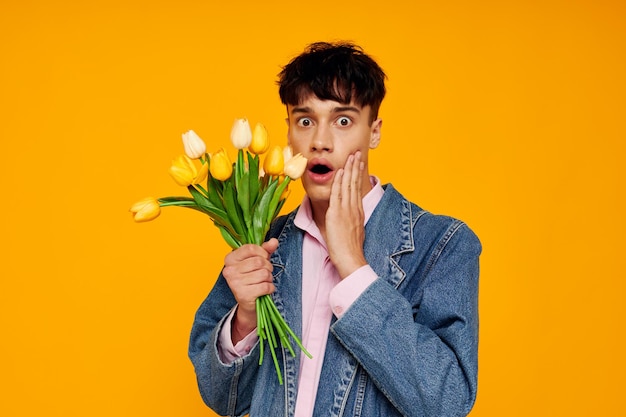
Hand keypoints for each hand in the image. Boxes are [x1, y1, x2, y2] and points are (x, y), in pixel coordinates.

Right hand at [222, 238, 277, 342]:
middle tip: (264, 273)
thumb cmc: (252, 278)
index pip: (250, 248)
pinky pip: (265, 286)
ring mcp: (235, 283)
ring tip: (263, 282)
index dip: (262, 252)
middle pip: (259, 261)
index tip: (264, 258)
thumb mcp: (257, 260)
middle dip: (268, 267)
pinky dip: (270, 288)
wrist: (248, 302)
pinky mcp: (243, 295)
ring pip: (264, 274)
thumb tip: (274, 241)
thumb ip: (265, 250)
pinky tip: (264, 290)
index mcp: (230, 258)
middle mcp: (229, 270)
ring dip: (269, 279)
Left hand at [325, 151, 367, 278]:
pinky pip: (338, 193)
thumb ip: (351, 222)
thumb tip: (348, 217)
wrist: (351, 259)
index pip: (357, 188)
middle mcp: (354, 208)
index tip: (358, 163)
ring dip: (349, 168)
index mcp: (358, 212)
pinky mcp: (337, 213)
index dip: (357, 174)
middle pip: (355, 183)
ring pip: (348, 184)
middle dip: (356, 166)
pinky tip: (341, 171)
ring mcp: (346, 210)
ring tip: (351, 156)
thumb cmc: (350, 250)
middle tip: (357, 153)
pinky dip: (340, 181)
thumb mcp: (354, 232)